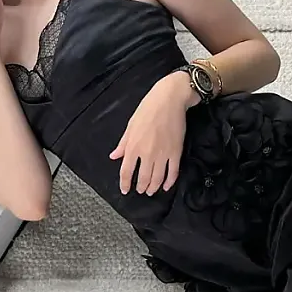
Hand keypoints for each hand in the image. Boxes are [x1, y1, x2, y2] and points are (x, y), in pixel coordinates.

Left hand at [109, 73, 193, 194]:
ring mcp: (163, 154)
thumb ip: (123, 144)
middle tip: (140, 191)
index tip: (125, 190)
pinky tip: (166, 186)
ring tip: (151, 191)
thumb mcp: (130, 125)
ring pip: (158, 179)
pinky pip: (173, 173)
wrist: (169, 100)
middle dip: (141, 187)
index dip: (125, 183)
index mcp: (133, 146)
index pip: (126, 171)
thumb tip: (114, 156)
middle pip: (143, 178)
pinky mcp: (176, 153)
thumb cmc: (147, 109)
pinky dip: (169, 182)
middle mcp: (147, 153)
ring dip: (154, 188)